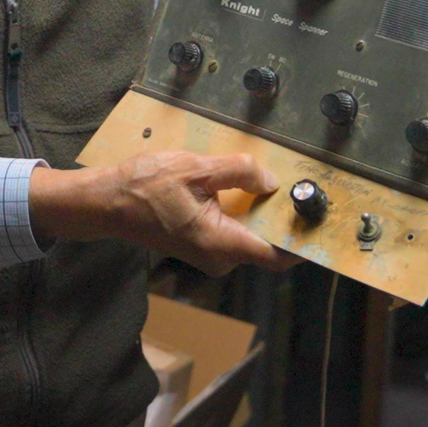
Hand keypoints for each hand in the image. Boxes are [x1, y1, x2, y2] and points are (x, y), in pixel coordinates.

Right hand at [29, 152, 287, 274]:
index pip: (277, 256)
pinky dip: (242, 213)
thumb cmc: (143, 186)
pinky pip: (232, 232)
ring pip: (249, 236)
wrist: (105, 202)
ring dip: (260, 213)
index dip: (303, 243)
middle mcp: (219, 257)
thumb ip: (238, 172)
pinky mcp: (200, 245)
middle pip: (266, 244)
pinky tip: (242, 188)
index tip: (321, 222)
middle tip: (297, 188)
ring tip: (270, 182)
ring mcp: (208, 254)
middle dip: (283, 218)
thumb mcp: (195, 169)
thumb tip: (270, 182)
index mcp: (221, 243)